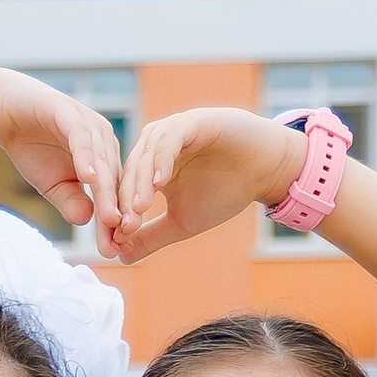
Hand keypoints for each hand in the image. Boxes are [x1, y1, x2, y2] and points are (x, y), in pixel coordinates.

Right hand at [0, 70, 126, 240]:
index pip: (113, 194)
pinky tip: (88, 178)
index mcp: (103, 157)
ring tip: (111, 218)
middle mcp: (103, 139)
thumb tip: (86, 221)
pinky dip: (86, 158)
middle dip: (118, 213)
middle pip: (114, 181)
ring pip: (103, 162)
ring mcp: (88, 124)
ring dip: (107, 191)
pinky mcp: (69, 113)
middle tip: (121, 241)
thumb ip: (71, 201)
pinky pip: (82, 138)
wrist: (1, 113)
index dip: (115, 223)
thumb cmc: (30, 147)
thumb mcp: (52, 184)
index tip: (118, 250)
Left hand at [103, 106, 302, 264]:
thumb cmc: (225, 191)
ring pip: (145, 155)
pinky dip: (162, 158)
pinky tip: (160, 182)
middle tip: (123, 228)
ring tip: (138, 208)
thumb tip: (122, 255)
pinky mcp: (189, 121)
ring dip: (140, 182)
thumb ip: (152, 236)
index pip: (124, 191)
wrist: (264, 168)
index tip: (113, 243)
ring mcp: (171, 131)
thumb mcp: (183, 222)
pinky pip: (169, 138)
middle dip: (123, 202)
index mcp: (148, 167)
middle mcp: (155, 146)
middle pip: (130, 173)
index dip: (118, 217)